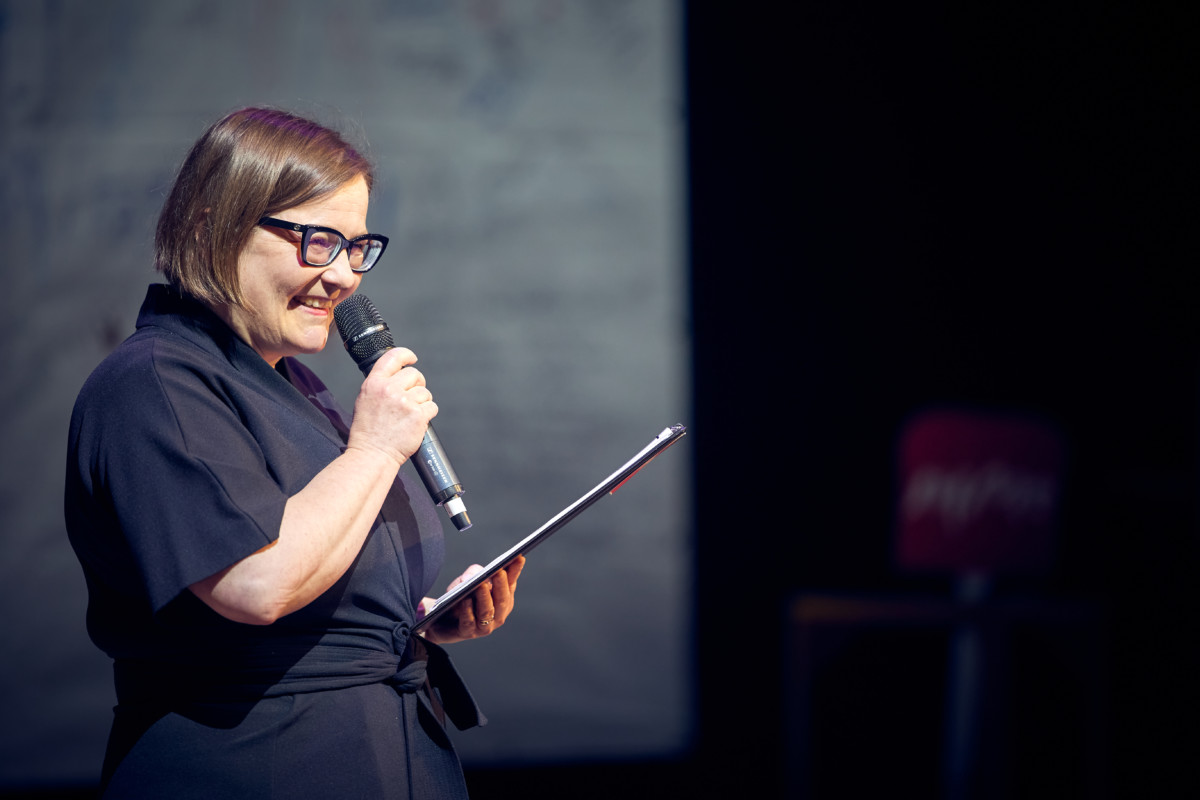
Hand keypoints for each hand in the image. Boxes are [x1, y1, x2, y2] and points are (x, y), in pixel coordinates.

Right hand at [345, 347, 436, 466]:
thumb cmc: (368, 432)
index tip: (412, 358)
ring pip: (425, 392)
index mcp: (374, 384)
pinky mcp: (418, 415)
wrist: (372, 454)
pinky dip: (427, 415)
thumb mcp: (365, 400)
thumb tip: (397, 377)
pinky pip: (432, 407)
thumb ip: (380, 385)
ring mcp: (405, 402)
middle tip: (412, 398)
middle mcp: (389, 389)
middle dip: (417, 384)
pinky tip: (416, 422)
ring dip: (422, 403)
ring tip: (409, 416)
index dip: (406, 355)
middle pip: (414, 374)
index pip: (393, 357)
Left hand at [421, 555, 525, 643]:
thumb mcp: (466, 580)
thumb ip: (473, 573)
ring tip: (481, 585)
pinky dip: (468, 611)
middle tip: (499, 572)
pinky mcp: (467, 633)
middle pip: (502, 600)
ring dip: (485, 598)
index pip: (511, 583)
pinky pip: (469, 623)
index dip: (515, 571)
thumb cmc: (459, 597)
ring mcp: (484, 626)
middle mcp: (498, 614)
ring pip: (487, 612)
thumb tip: (474, 577)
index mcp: (503, 599)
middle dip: (501, 585)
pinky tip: (465, 600)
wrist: (440, 619)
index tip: (519, 557)